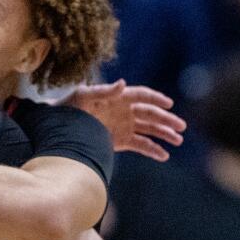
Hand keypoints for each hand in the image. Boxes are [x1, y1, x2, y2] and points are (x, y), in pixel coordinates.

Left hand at [65, 80, 185, 160]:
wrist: (58, 130)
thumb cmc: (68, 108)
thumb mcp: (83, 96)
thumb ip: (103, 91)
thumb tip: (123, 83)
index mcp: (117, 97)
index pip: (142, 95)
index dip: (156, 99)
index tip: (169, 104)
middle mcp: (124, 111)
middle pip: (150, 113)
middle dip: (166, 119)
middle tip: (182, 126)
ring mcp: (124, 126)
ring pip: (149, 129)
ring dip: (164, 134)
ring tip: (178, 141)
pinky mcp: (121, 141)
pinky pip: (141, 145)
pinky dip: (152, 150)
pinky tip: (164, 156)